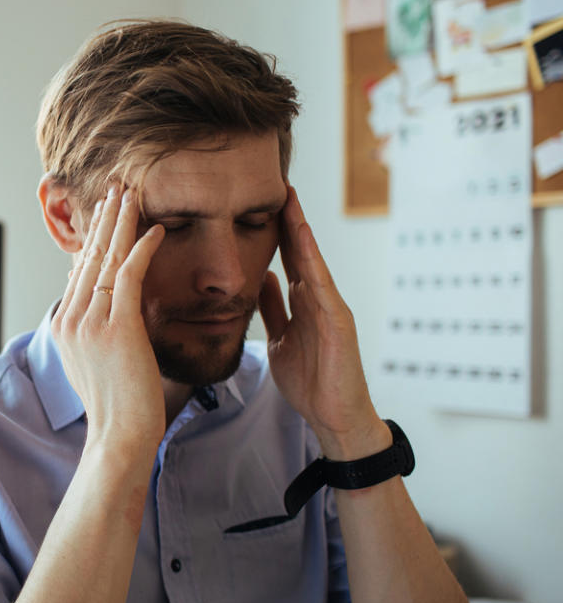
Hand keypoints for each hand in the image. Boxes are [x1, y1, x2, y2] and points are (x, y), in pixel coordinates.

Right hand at [50, 187, 165, 452]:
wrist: (120, 436)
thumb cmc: (117, 405)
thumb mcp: (93, 361)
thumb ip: (91, 327)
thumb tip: (95, 298)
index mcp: (63, 326)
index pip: (80, 271)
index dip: (94, 238)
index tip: (105, 213)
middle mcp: (71, 319)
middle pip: (89, 257)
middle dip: (104, 219)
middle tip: (115, 188)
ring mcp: (90, 323)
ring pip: (106, 259)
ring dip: (122, 223)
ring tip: (133, 195)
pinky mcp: (117, 327)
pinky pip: (129, 275)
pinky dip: (143, 248)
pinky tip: (156, 229)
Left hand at [258, 186, 388, 459]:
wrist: (334, 417)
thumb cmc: (310, 381)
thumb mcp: (280, 339)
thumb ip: (274, 309)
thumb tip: (262, 278)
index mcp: (304, 304)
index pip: (289, 260)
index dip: (277, 232)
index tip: (263, 203)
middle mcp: (319, 300)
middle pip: (302, 252)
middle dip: (290, 219)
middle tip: (279, 184)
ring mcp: (331, 309)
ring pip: (313, 262)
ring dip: (302, 230)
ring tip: (290, 200)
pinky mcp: (339, 323)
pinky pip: (323, 287)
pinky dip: (313, 262)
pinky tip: (304, 239)